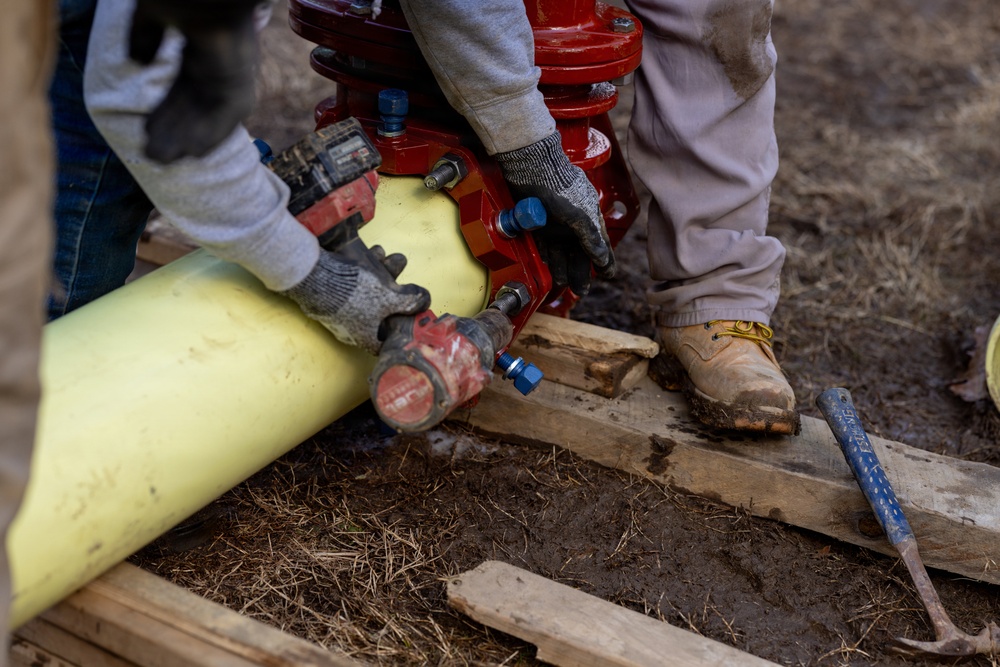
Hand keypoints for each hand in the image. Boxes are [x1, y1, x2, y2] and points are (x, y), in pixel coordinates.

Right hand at [128, 0, 260, 162]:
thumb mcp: (154, 15)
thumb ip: (144, 36)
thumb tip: (137, 61)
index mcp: (202, 47)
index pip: (183, 86)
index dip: (164, 109)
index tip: (147, 126)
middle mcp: (219, 65)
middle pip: (192, 107)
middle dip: (172, 130)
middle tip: (153, 152)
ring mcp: (232, 77)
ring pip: (206, 117)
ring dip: (185, 140)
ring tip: (162, 160)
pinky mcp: (240, 89)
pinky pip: (224, 121)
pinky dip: (209, 137)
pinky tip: (193, 154)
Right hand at [280, 245, 430, 354]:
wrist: (313, 273)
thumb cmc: (354, 293)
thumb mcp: (390, 297)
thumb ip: (410, 301)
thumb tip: (424, 301)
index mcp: (364, 336)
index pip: (383, 344)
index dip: (397, 334)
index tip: (406, 319)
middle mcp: (349, 328)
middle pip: (377, 312)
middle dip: (390, 288)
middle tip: (396, 273)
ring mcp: (336, 311)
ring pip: (365, 292)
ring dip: (377, 272)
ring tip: (382, 256)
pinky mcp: (327, 293)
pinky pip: (350, 282)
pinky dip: (360, 267)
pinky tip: (368, 251)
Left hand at [495, 132, 615, 295]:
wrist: (533, 168)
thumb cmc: (561, 187)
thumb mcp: (580, 215)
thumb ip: (590, 238)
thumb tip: (602, 260)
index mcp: (590, 217)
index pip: (600, 244)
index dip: (604, 260)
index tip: (608, 275)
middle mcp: (574, 222)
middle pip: (579, 252)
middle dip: (579, 271)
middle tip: (580, 290)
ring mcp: (556, 223)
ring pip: (562, 251)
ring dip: (563, 267)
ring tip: (562, 283)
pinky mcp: (539, 224)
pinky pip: (545, 245)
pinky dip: (548, 257)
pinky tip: (550, 269)